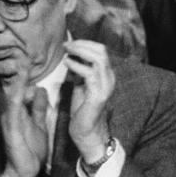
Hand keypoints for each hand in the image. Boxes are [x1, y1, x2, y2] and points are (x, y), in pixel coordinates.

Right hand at [0, 65, 47, 176]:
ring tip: (21, 68)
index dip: (26, 76)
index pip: (23, 90)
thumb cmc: (30, 150)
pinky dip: (15, 102)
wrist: (24, 172)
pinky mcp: (10, 131)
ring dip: (16, 83)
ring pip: (12, 98)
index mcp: (20, 112)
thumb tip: (42, 91)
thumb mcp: (38, 125)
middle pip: (15, 90)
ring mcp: (10, 121)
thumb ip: (39, 109)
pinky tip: (18, 92)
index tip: (32, 60)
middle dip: (19, 75)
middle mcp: (12, 114)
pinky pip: (13, 114)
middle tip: (24, 57)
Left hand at [64, 40, 115, 162]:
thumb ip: (80, 70)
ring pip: (98, 58)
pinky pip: (90, 73)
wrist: (88, 133)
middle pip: (101, 51)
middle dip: (82, 44)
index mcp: (106, 76)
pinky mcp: (99, 95)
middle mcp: (109, 79)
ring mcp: (106, 87)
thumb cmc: (82, 110)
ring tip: (67, 52)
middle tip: (66, 45)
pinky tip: (67, 64)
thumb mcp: (80, 85)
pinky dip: (77, 65)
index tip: (69, 44)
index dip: (84, 43)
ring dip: (80, 51)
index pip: (100, 50)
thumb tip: (71, 54)